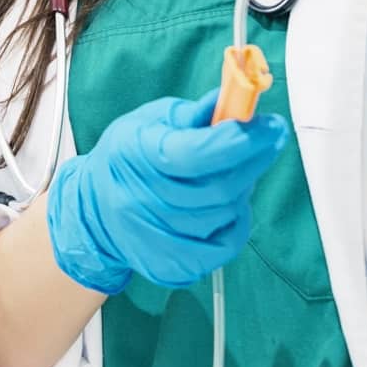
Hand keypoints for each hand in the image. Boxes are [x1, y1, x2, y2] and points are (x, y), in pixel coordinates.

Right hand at [46, 90, 288, 293]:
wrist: (95, 212)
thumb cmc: (128, 157)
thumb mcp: (150, 120)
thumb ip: (194, 114)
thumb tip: (233, 100)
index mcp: (138, 156)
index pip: (196, 153)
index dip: (239, 140)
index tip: (271, 125)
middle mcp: (143, 201)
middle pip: (218, 188)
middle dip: (254, 160)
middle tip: (269, 140)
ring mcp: (156, 239)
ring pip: (224, 216)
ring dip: (243, 189)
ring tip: (238, 172)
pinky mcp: (171, 266)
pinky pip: (223, 247)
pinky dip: (237, 223)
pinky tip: (231, 205)